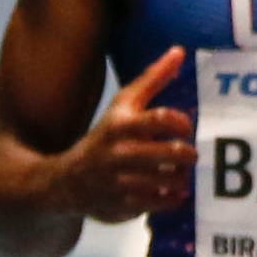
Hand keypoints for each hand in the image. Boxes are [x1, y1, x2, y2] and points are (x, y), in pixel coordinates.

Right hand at [50, 48, 195, 222]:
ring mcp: (121, 181)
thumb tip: (179, 52)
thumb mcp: (123, 105)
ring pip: (169, 179)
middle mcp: (120, 153)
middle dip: (189, 155)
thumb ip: (153, 79)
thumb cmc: (104, 136)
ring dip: (182, 177)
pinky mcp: (124, 204)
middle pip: (172, 153)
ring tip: (181, 173)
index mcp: (121, 124)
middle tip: (190, 155)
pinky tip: (174, 191)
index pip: (162, 119)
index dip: (182, 123)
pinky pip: (160, 202)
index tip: (186, 127)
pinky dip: (173, 197)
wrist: (67, 180)